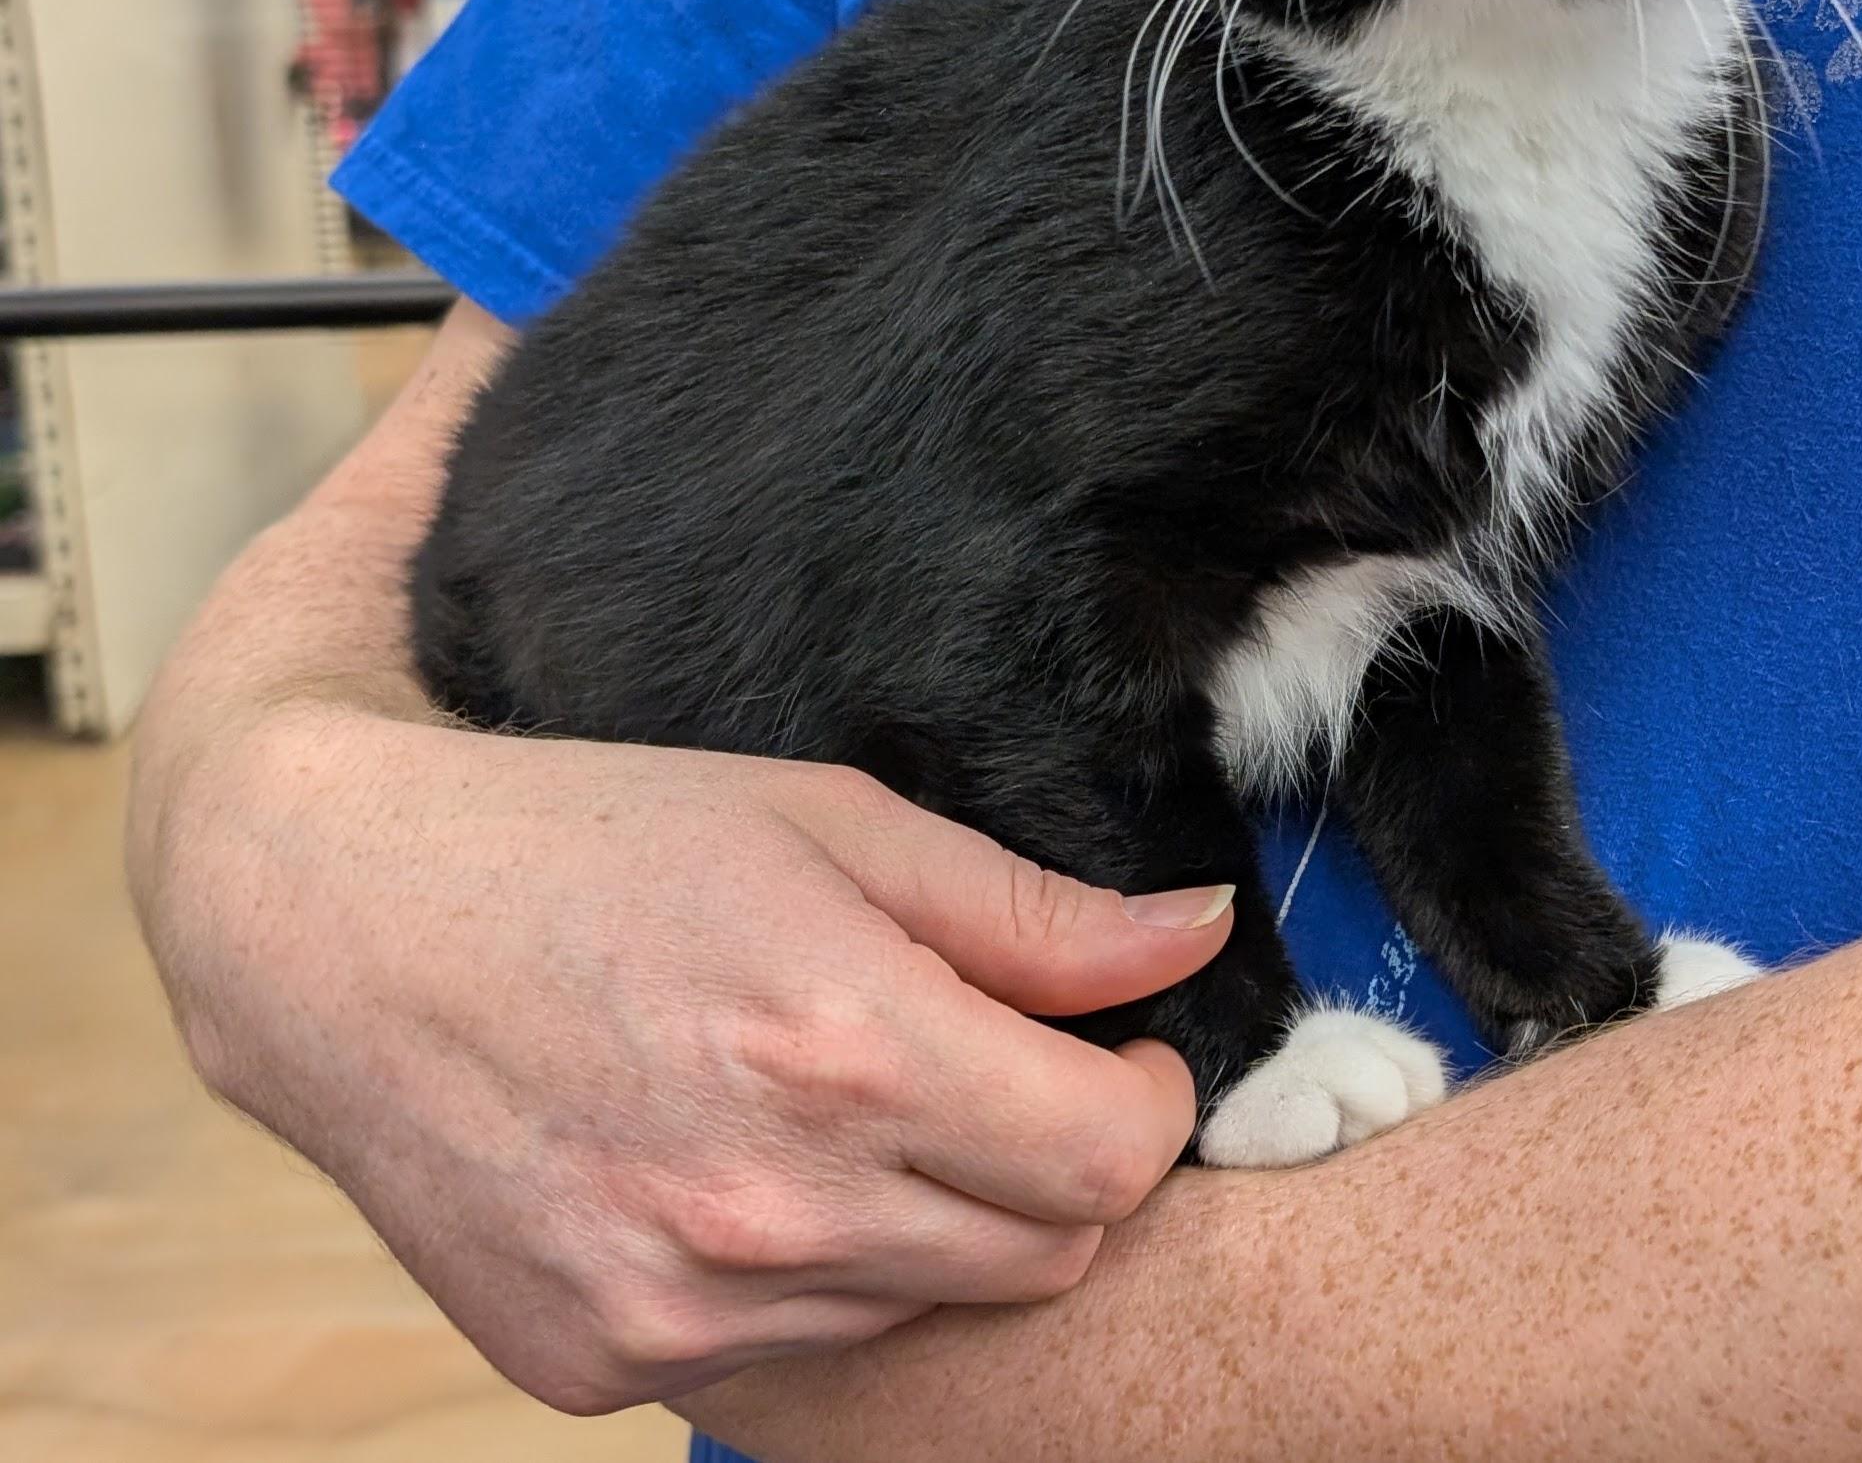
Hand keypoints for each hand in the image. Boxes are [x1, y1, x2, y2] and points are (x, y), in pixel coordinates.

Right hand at [145, 712, 1229, 1412]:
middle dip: (1059, 1163)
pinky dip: (808, 1271)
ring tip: (847, 1100)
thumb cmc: (599, 839)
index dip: (1143, 1101)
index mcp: (844, 1055)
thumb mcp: (833, 823)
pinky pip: (786, 1347)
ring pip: (921, 1306)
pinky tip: (739, 1163)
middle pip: (1040, 1254)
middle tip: (992, 1067)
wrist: (344, 926)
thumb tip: (1190, 934)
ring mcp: (677, 1310)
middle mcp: (768, 1212)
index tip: (1111, 1049)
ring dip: (934, 1219)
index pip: (1109, 1163)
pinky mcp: (603, 1364)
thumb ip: (1028, 907)